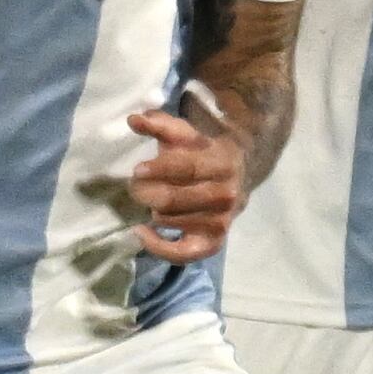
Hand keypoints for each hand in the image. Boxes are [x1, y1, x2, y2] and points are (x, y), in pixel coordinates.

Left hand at [120, 84, 251, 260]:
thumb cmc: (202, 152)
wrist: (238, 174)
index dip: (160, 169)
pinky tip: (141, 232)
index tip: (137, 169)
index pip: (187, 168)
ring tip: (149, 201)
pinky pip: (183, 254)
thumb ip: (160, 124)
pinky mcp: (213, 243)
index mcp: (221, 164)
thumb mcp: (185, 134)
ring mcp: (221, 221)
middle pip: (173, 199)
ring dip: (153, 211)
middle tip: (135, 187)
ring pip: (171, 221)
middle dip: (146, 192)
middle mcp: (225, 195)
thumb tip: (134, 119)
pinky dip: (159, 247)